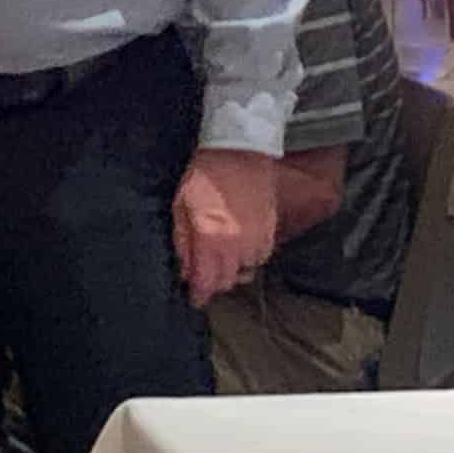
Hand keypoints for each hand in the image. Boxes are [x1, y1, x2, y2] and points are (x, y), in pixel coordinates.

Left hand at [174, 148, 278, 305]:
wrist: (240, 152)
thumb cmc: (204, 177)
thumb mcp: (181, 207)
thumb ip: (183, 243)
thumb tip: (185, 272)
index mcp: (212, 240)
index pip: (207, 282)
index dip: (199, 296)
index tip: (193, 300)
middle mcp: (238, 245)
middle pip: (228, 282)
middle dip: (213, 283)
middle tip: (202, 276)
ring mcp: (258, 239)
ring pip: (246, 272)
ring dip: (232, 272)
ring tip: (219, 260)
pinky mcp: (272, 231)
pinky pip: (260, 258)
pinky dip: (248, 259)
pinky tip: (238, 248)